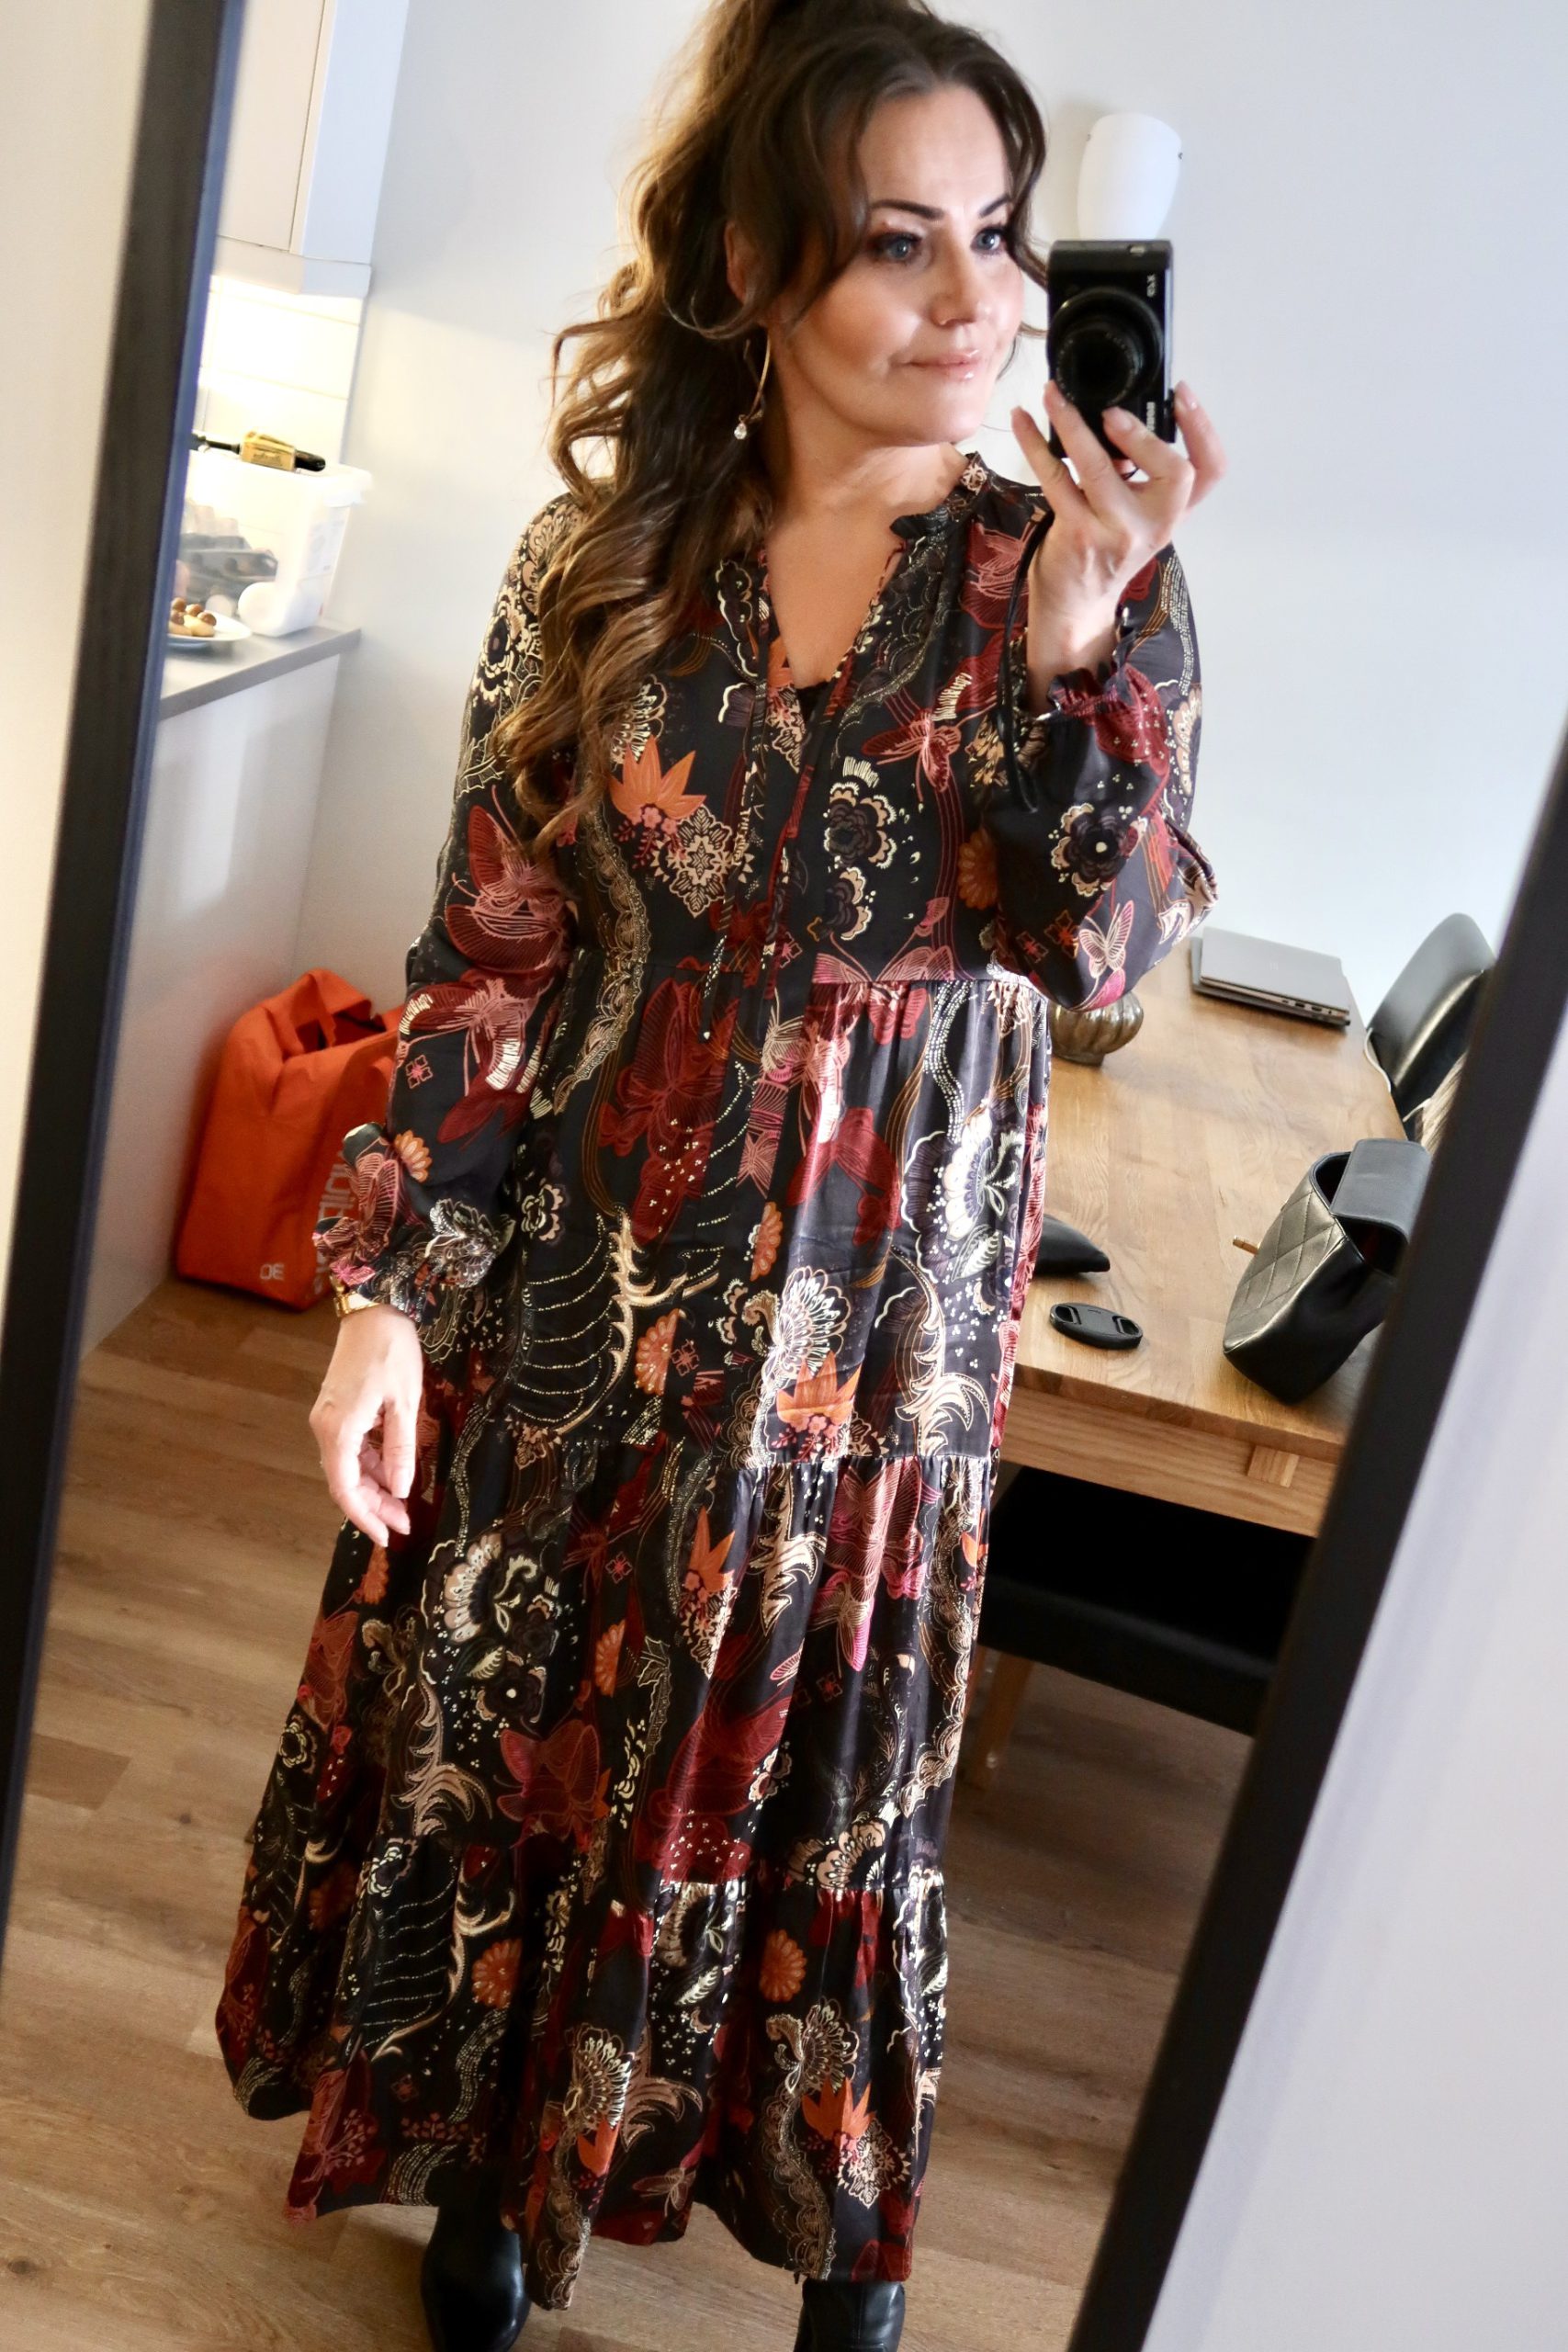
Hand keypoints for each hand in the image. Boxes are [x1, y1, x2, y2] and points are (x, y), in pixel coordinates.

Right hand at [308, 1303, 423, 1543]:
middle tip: (404, 1524)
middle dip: (374, 1506)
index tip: (386, 1537)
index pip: (345, 1489)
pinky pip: (351, 1449)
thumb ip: (400, 1450)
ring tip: (403, 1505)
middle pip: (345, 1482)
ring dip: (374, 1488)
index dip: (365, 1517)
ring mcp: (329, 1419)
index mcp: (339, 1430)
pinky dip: (370, 1466)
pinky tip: (392, 1474)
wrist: (373, 1309)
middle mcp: (325, 1429)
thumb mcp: (405, 1403)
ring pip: (348, 1467)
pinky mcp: (337, 1410)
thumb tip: (400, 1491)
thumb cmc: (391, 1352)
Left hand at [1009, 380, 1226, 692]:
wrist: (1075, 606)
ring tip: (1053, 394)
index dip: (1203, 429)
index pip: (1211, 471)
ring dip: (1073, 423)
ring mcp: (1117, 532)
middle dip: (1142, 433)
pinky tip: (1022, 421)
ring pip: (1102, 468)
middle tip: (1109, 411)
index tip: (1181, 393)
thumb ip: (1138, 475)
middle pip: (1174, 471)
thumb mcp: (1135, 516)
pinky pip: (1056, 478)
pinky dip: (1034, 445)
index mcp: (1171, 514)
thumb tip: (1114, 419)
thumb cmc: (1102, 552)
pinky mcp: (1079, 534)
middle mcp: (1154, 525)